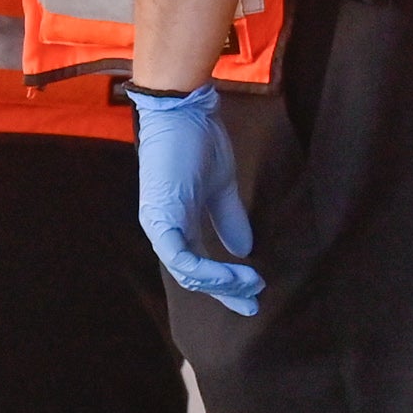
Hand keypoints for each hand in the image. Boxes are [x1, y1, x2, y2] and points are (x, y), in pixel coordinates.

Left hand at [127, 80, 260, 313]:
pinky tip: (232, 273)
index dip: (225, 284)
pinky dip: (206, 270)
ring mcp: (159, 223)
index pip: (197, 266)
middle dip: (225, 292)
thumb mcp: (222, 186)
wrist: (186, 108)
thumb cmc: (199, 140)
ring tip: (250, 284)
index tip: (252, 295)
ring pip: (186, 272)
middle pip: (191, 276)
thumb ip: (229, 218)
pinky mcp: (160, 216)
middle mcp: (163, 228)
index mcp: (177, 222)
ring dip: (220, 283)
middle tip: (253, 304)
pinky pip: (180, 257)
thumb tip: (244, 250)